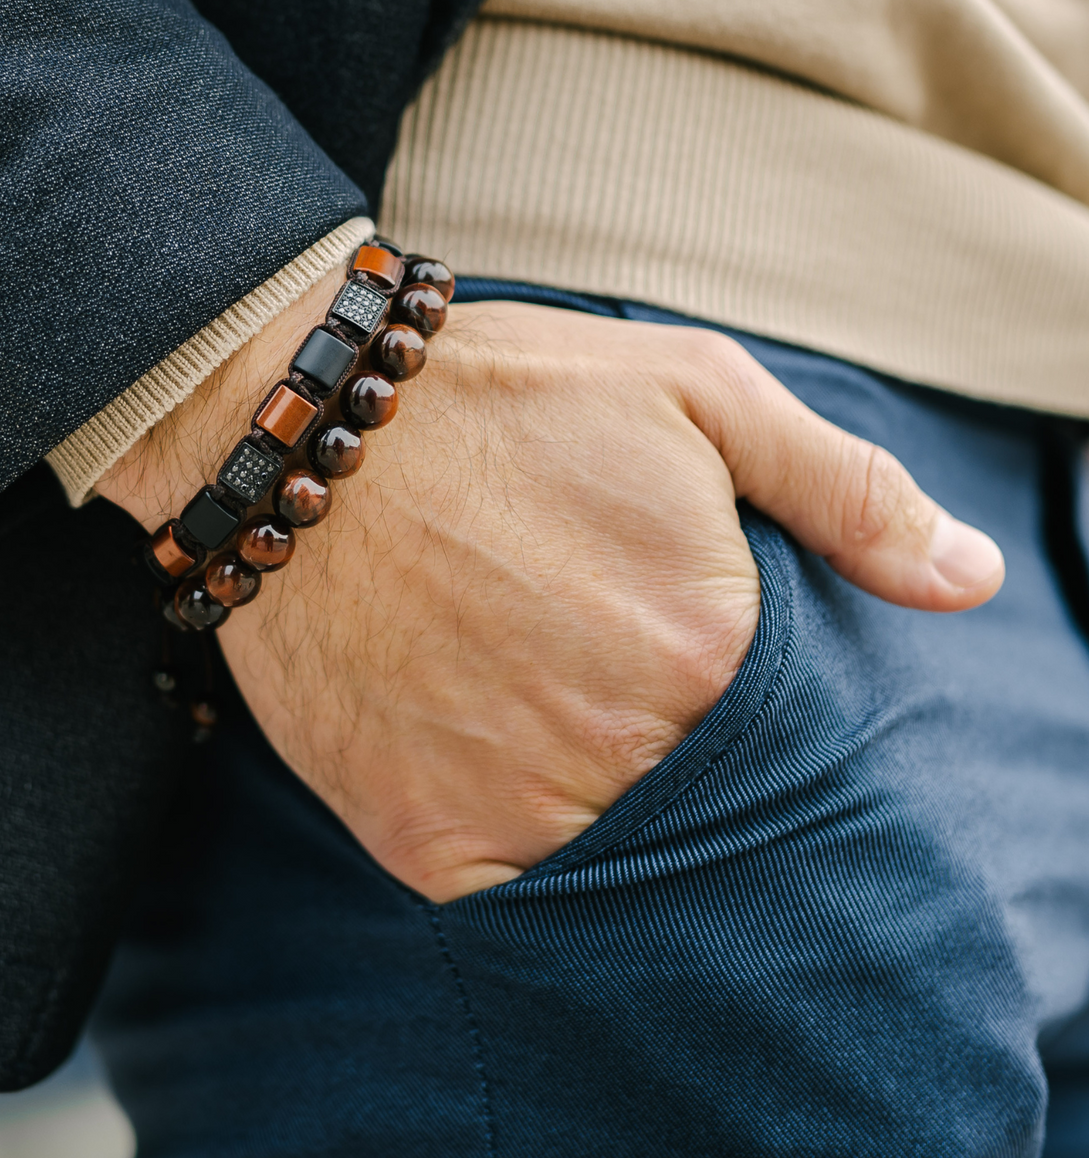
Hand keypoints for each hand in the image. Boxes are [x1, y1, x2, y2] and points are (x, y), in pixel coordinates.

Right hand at [99, 280, 1003, 902]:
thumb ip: (847, 490)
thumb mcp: (693, 390)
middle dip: (664, 739)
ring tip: (526, 690)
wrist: (299, 430)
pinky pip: (505, 885)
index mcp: (707, 644)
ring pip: (605, 851)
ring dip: (587, 793)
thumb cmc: (499, 397)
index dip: (736, 683)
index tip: (673, 637)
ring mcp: (516, 802)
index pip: (784, 729)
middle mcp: (621, 744)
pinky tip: (479, 741)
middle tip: (587, 656)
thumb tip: (974, 581)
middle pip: (694, 794)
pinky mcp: (422, 836)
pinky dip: (507, 836)